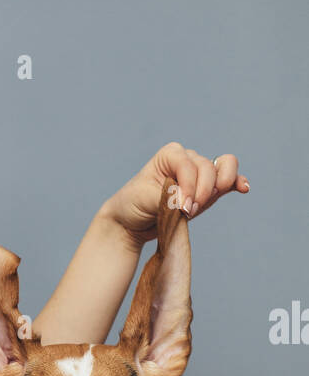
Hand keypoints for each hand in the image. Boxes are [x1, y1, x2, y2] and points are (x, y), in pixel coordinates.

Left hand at [101, 142, 249, 244]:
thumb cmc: (134, 204)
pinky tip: (244, 188)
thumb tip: (188, 201)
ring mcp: (200, 174)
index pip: (189, 165)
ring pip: (223, 169)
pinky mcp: (208, 189)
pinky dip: (237, 182)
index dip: (189, 186)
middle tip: (188, 212)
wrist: (132, 220)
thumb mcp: (145, 199)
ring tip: (206, 201)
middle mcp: (188, 159)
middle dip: (202, 191)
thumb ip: (168, 198)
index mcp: (171, 154)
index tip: (182, 207)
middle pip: (208, 168)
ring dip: (220, 186)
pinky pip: (229, 181)